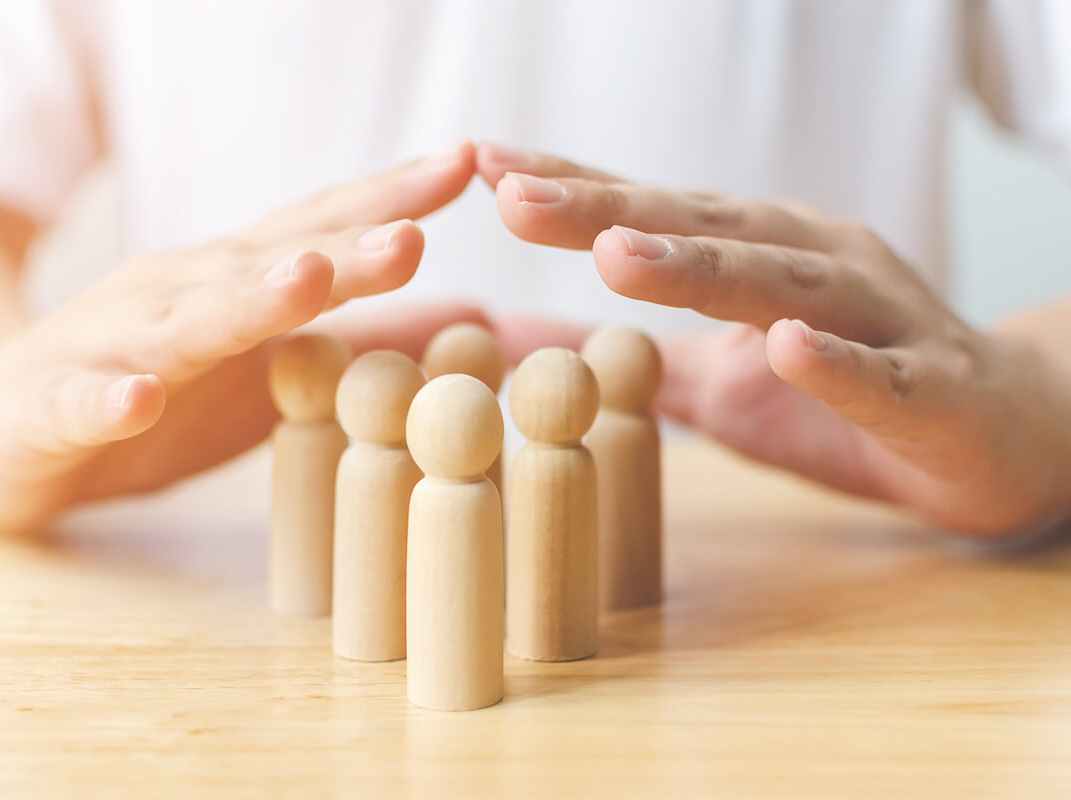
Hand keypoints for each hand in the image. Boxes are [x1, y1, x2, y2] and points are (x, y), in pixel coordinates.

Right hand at [0, 143, 482, 526]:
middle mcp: (176, 296)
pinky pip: (81, 402)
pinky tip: (139, 398)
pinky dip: (109, 399)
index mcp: (231, 284)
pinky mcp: (51, 406)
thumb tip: (476, 320)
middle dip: (341, 253)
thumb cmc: (154, 390)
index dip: (385, 199)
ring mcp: (112, 346)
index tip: (464, 166)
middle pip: (265, 269)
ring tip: (303, 283)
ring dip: (244, 303)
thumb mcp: (270, 372)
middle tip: (412, 237)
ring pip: (182, 323)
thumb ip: (363, 342)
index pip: (315, 231)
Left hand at [478, 143, 1070, 536]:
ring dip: (699, 268)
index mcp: (757, 254)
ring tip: (618, 251)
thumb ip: (621, 360)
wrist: (991, 434)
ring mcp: (874, 317)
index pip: (650, 214)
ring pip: (781, 284)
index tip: (482, 165)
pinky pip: (875, 374)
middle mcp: (811, 261)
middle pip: (698, 230)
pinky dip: (830, 362)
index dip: (569, 191)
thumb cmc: (842, 397)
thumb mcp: (710, 382)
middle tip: (512, 194)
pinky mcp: (926, 386)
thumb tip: (508, 345)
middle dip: (604, 210)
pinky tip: (785, 345)